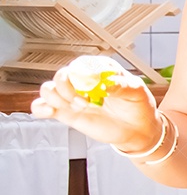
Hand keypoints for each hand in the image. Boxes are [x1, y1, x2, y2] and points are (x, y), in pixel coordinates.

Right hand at [31, 68, 161, 151]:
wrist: (138, 130)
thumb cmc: (138, 106)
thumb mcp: (137, 92)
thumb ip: (121, 85)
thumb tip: (106, 84)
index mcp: (100, 69)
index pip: (81, 64)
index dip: (82, 76)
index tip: (93, 89)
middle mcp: (83, 81)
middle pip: (62, 76)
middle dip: (68, 89)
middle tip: (84, 102)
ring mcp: (73, 96)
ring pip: (49, 89)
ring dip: (56, 98)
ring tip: (77, 108)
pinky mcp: (66, 112)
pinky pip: (43, 106)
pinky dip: (40, 107)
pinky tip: (49, 110)